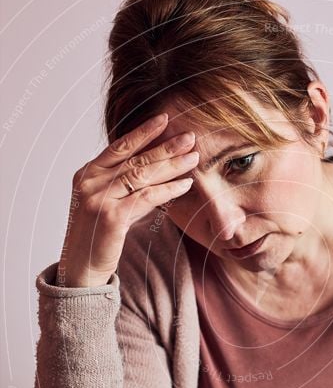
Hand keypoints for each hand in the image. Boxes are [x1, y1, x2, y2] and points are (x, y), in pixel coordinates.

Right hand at [57, 112, 197, 287]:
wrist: (82, 268)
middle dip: (165, 147)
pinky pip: (146, 198)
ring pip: (142, 175)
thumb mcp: (108, 202)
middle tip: (190, 137)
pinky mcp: (111, 217)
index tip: (165, 119)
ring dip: (171, 165)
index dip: (143, 132)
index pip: (119, 146)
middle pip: (135, 158)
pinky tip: (185, 184)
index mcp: (87, 173)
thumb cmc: (99, 236)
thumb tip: (158, 168)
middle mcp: (90, 182)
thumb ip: (125, 184)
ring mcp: (99, 198)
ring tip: (193, 158)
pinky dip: (168, 190)